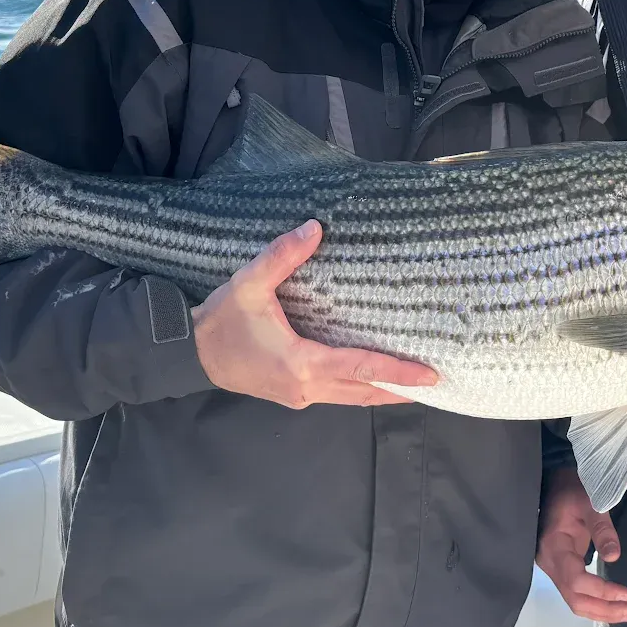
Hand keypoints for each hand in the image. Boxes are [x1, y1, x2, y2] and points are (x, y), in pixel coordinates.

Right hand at [192, 220, 437, 408]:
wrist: (189, 353)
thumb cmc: (221, 321)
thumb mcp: (248, 284)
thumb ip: (281, 256)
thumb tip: (315, 228)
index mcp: (301, 364)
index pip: (361, 368)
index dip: (398, 372)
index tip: (430, 375)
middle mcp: (306, 388)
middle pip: (364, 391)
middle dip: (401, 388)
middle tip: (437, 382)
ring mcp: (299, 396)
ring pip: (352, 399)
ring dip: (383, 392)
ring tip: (414, 384)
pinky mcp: (293, 395)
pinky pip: (337, 396)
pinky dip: (361, 389)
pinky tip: (374, 380)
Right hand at [536, 467, 626, 623]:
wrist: (557, 484)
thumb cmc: (573, 490)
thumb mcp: (590, 502)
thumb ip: (602, 528)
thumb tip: (614, 556)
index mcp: (554, 546)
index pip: (575, 580)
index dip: (600, 591)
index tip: (626, 593)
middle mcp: (550, 563)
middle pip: (575, 598)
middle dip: (605, 609)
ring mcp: (555, 568)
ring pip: (576, 600)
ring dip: (603, 610)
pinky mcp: (563, 569)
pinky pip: (577, 593)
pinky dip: (596, 603)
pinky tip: (614, 605)